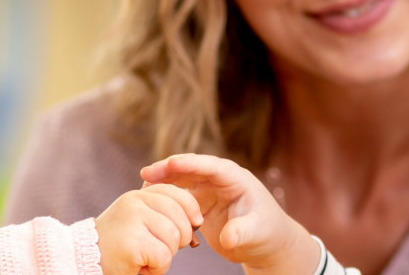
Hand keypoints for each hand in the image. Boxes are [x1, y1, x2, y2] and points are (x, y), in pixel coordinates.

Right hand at [97, 183, 202, 274]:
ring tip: (144, 259)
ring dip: (165, 257)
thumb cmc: (117, 247)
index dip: (191, 209)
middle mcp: (134, 202)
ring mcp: (132, 220)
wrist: (83, 260)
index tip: (196, 223)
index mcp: (137, 196)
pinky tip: (139, 267)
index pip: (176, 194)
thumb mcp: (138, 222)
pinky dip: (157, 268)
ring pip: (173, 239)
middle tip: (158, 250)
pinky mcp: (132, 241)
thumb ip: (161, 214)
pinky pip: (163, 256)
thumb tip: (197, 220)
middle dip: (179, 239)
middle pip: (180, 219)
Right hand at [141, 154, 316, 274]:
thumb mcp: (257, 233)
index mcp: (234, 178)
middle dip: (167, 170)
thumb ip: (243, 232)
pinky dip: (166, 203)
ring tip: (141, 191)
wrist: (265, 243)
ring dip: (162, 184)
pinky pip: (177, 199)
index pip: (209, 166)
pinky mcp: (198, 205)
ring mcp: (207, 191)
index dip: (189, 164)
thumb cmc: (266, 234)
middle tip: (145, 174)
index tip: (169, 164)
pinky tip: (154, 211)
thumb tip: (229, 238)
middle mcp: (218, 180)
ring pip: (179, 182)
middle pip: (189, 169)